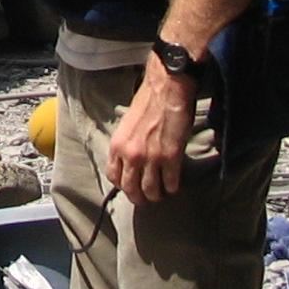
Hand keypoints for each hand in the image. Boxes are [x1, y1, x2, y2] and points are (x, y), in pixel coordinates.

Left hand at [106, 64, 196, 205]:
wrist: (166, 90)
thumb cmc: (147, 102)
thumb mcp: (127, 125)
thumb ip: (126, 144)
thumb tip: (130, 161)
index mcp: (118, 145)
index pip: (114, 177)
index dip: (122, 186)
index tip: (130, 187)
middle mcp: (131, 155)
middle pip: (131, 189)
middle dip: (139, 197)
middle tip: (146, 198)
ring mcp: (151, 158)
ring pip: (151, 190)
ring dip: (157, 195)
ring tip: (161, 194)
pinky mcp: (171, 158)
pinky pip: (171, 183)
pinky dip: (173, 187)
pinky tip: (174, 185)